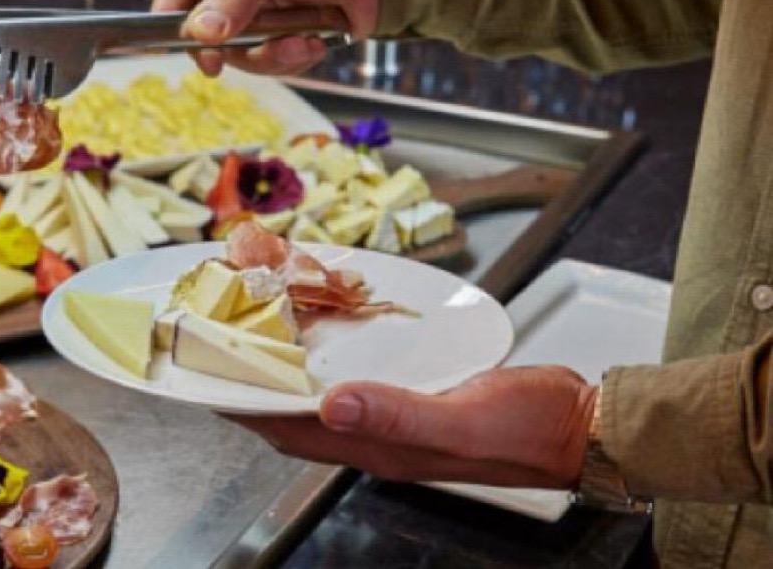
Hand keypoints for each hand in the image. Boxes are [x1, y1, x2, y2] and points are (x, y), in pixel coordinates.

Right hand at [152, 0, 379, 75]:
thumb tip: (202, 32)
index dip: (177, 27)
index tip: (204, 54)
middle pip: (209, 36)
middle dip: (245, 50)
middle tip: (269, 47)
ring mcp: (254, 14)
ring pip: (242, 54)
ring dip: (276, 56)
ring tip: (304, 40)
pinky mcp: (278, 33)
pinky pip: (271, 60)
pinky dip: (294, 57)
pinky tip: (315, 40)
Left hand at [228, 366, 596, 487]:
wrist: (580, 427)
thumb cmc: (530, 427)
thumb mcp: (464, 415)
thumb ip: (400, 411)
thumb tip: (333, 404)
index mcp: (381, 448)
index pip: (290, 433)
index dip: (245, 409)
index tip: (208, 381)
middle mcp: (379, 438)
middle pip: (296, 420)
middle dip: (256, 392)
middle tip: (225, 352)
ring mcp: (397, 421)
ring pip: (324, 402)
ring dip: (290, 378)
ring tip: (263, 341)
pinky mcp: (417, 400)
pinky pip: (359, 385)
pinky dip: (333, 365)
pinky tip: (333, 340)